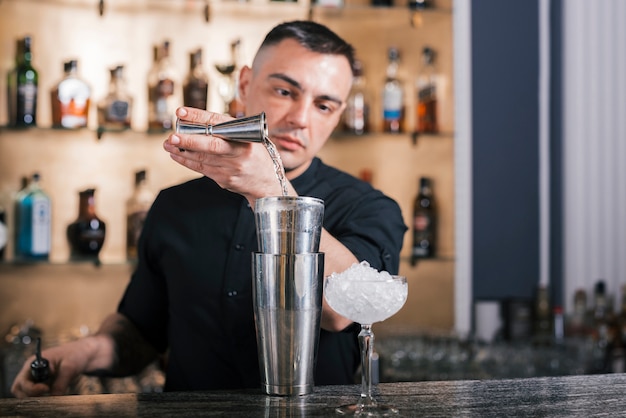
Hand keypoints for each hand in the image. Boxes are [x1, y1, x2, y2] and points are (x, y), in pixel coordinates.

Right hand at [11, 336, 109, 397]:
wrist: (85, 353)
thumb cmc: (77, 354)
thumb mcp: (70, 368)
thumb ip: (60, 383)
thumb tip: (53, 398)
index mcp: (35, 362)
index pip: (23, 381)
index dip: (32, 388)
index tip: (46, 389)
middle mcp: (32, 369)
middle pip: (19, 388)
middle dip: (29, 394)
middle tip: (46, 393)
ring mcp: (36, 376)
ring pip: (25, 392)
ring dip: (34, 396)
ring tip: (50, 393)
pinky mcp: (42, 382)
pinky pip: (35, 393)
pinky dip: (41, 397)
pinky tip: (53, 394)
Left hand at [163, 107, 291, 205]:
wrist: (268, 184)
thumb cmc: (256, 155)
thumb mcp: (251, 138)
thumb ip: (230, 130)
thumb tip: (197, 122)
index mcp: (247, 137)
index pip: (220, 123)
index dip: (199, 116)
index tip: (181, 112)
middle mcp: (240, 153)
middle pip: (212, 146)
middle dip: (189, 140)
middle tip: (172, 136)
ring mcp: (232, 168)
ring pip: (202, 159)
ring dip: (182, 151)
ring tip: (168, 143)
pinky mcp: (225, 180)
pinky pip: (202, 169)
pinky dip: (187, 161)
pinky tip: (176, 154)